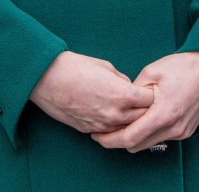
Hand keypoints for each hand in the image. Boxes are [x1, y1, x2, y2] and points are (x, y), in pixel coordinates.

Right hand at [30, 51, 154, 134]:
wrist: (47, 79)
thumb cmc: (75, 67)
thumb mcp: (105, 66)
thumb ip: (121, 80)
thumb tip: (129, 87)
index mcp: (122, 95)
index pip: (150, 101)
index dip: (151, 94)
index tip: (148, 90)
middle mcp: (116, 114)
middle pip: (143, 118)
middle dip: (146, 110)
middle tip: (143, 102)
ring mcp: (103, 125)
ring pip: (127, 130)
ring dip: (131, 121)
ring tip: (128, 110)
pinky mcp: (90, 130)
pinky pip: (110, 132)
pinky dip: (114, 126)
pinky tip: (111, 116)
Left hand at [91, 51, 198, 152]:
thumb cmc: (182, 65)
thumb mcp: (152, 72)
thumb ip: (134, 92)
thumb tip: (121, 103)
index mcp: (163, 114)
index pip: (130, 138)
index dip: (110, 139)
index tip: (96, 135)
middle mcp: (173, 128)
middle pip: (137, 145)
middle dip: (117, 141)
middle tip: (102, 132)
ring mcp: (182, 132)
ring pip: (149, 143)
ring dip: (132, 138)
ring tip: (117, 125)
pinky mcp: (187, 130)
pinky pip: (161, 138)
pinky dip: (147, 133)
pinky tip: (138, 121)